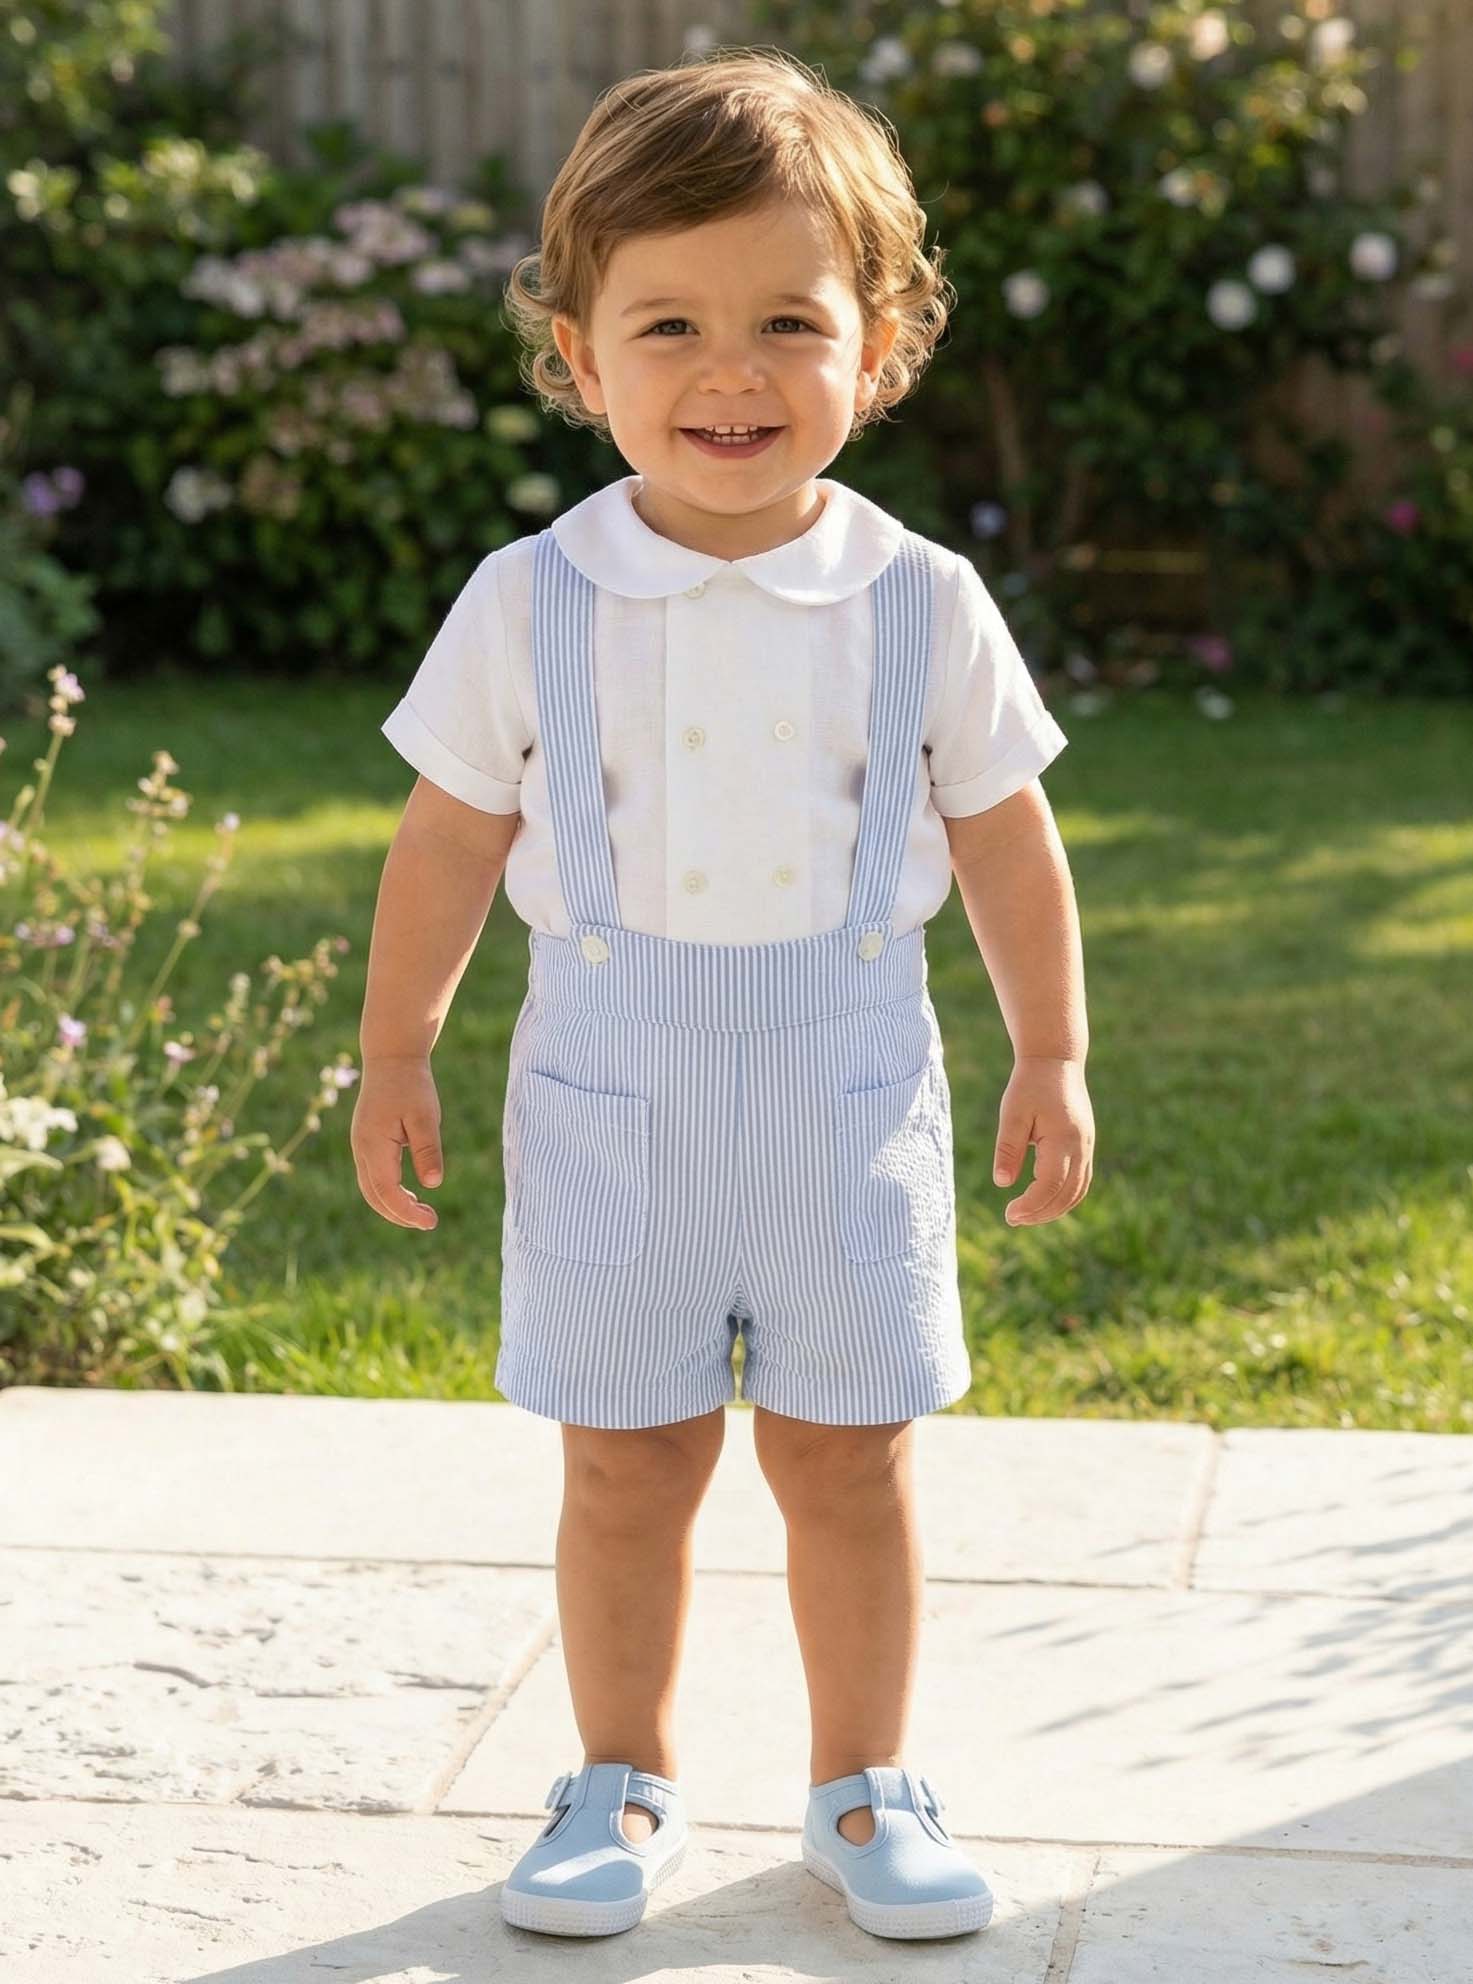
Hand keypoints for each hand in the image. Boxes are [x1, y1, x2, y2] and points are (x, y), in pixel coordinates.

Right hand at [350, 1054, 443, 1230]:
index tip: (431, 1222)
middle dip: (399, 1215)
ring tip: (422, 1212)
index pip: (387, 1193)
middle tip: (429, 1222)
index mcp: (373, 1145)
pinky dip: (388, 1191)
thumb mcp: (426, 1116)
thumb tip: (433, 1184)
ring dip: (393, 1205)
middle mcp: (361, 1149)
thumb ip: (427, 1150)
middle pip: (373, 1197)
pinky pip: (372, 1176)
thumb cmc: (411, 1084)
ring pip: (370, 1188)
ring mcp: (360, 1145)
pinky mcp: (365, 1141)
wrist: (391, 1057)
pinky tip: (409, 1193)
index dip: (407, 1213)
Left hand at [993, 1054, 1092, 1225]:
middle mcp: (1082, 1147)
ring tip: (1025, 1215)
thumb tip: (1002, 1183)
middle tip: (1012, 1219)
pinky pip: (1081, 1181)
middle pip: (1067, 1194)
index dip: (1031, 1204)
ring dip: (1054, 1209)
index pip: (1050, 1185)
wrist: (1056, 1060)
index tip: (1009, 1213)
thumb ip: (1008, 1148)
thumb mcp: (1012, 1113)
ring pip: (1077, 1191)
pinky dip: (1064, 1197)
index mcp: (1064, 1139)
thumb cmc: (1030, 1084)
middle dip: (1041, 1213)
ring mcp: (1087, 1147)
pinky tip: (1043, 1201)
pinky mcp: (1085, 1146)